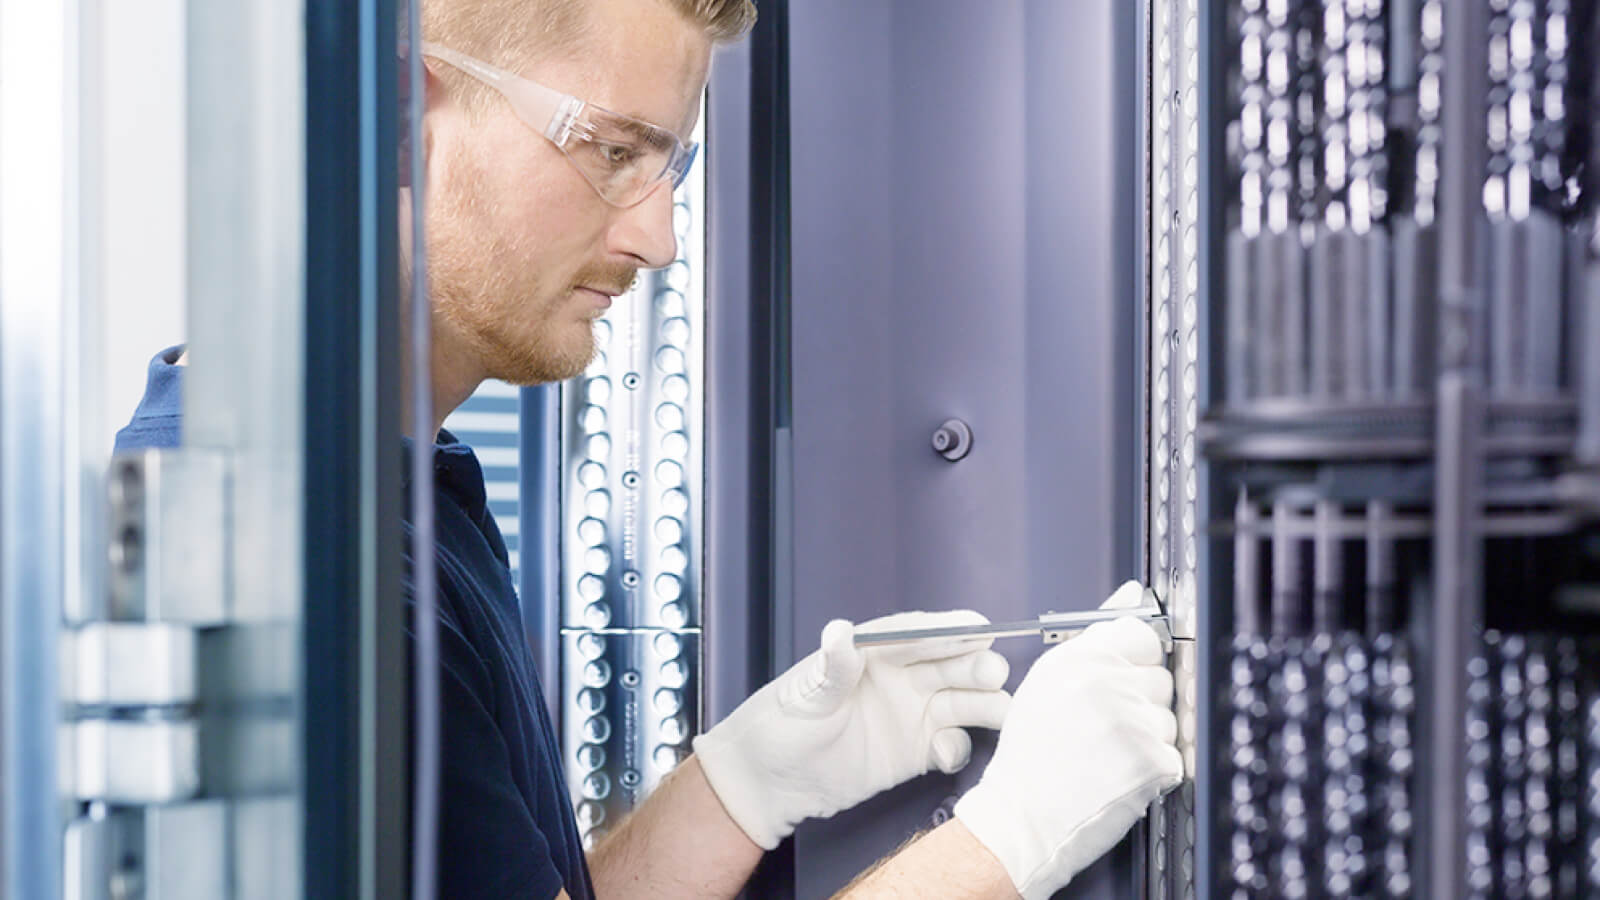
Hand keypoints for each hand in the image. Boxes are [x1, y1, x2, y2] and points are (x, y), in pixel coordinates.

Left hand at [692, 610, 1011, 849]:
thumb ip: (833, 668)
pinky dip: (959, 746)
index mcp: (874, 652)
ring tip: (999, 711)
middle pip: (951, 665)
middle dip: (976, 665)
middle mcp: (901, 679)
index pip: (919, 634)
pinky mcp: (916, 753)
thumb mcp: (805, 696)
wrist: (771, 784)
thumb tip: (841, 631)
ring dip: (983, 703)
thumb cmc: (780, 728)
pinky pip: (952, 744)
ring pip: (962, 702)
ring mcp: (912, 715)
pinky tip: (947, 752)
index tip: (981, 628)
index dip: (951, 630)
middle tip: (993, 672)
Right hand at [954, 581, 1182, 899]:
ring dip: (1149, 736)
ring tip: (1108, 753)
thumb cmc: (1030, 753)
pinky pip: (1174, 755)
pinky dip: (1153, 769)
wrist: (1022, 817)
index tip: (1123, 678)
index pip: (1143, 635)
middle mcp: (1112, 685)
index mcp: (1084, 658)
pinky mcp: (1155, 761)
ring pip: (1170, 718)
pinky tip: (1119, 774)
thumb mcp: (1049, 678)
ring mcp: (1137, 723)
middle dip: (1141, 701)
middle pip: (1160, 677)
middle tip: (1105, 726)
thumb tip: (1132, 594)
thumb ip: (1096, 634)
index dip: (1134, 661)